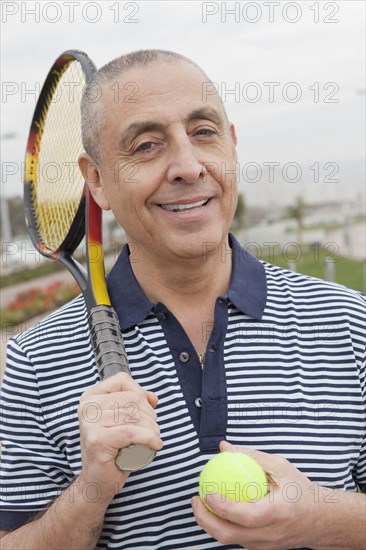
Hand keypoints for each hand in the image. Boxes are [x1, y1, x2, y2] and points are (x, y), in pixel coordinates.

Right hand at [78, 372, 162, 504]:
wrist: (97, 481)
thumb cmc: (112, 450)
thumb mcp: (124, 421)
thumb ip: (137, 404)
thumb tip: (153, 397)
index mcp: (91, 397)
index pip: (122, 380)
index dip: (140, 393)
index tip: (145, 410)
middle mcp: (87, 407)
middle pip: (132, 398)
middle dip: (150, 414)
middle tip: (152, 430)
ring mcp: (90, 423)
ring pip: (135, 416)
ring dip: (152, 428)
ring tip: (153, 439)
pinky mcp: (97, 440)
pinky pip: (132, 433)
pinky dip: (149, 438)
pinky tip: (155, 445)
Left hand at [192, 441, 329, 549]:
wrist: (320, 519)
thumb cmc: (300, 490)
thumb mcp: (280, 466)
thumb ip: (252, 456)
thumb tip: (224, 447)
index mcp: (277, 513)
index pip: (245, 516)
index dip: (223, 507)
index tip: (207, 492)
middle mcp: (269, 534)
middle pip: (229, 535)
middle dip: (205, 520)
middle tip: (195, 499)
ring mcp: (264, 545)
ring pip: (229, 540)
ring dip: (210, 523)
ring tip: (200, 503)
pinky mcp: (260, 548)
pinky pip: (236, 538)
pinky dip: (221, 525)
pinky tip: (214, 509)